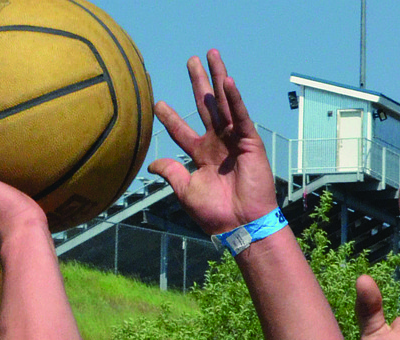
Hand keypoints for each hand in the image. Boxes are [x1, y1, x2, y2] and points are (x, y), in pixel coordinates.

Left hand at [150, 50, 276, 237]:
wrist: (240, 225)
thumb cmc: (215, 213)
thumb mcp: (186, 191)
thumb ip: (171, 173)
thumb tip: (151, 165)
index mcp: (201, 156)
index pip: (182, 131)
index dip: (170, 118)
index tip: (157, 104)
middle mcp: (216, 143)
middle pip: (205, 106)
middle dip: (198, 83)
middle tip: (191, 61)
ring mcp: (233, 140)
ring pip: (224, 103)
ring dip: (218, 78)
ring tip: (211, 55)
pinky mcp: (249, 141)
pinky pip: (240, 116)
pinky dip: (235, 99)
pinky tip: (227, 81)